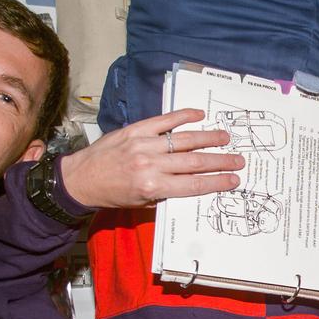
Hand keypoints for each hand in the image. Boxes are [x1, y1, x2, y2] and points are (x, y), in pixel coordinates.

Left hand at [60, 109, 243, 208]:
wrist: (79, 179)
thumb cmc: (112, 195)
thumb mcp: (141, 203)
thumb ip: (167, 194)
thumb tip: (193, 185)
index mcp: (153, 187)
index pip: (193, 184)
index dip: (217, 182)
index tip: (234, 180)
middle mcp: (150, 165)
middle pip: (195, 161)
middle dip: (220, 161)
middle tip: (238, 160)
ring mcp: (143, 144)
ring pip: (184, 140)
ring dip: (208, 138)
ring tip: (225, 138)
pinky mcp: (135, 130)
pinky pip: (163, 121)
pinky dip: (182, 116)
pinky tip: (199, 115)